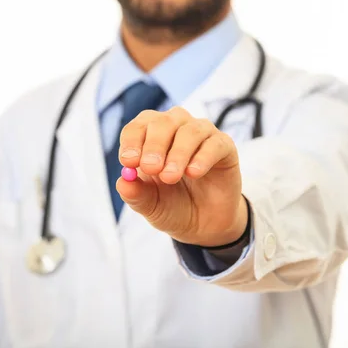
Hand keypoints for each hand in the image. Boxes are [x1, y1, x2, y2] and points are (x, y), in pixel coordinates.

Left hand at [115, 106, 247, 246]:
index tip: (129, 161)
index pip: (138, 127)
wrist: (205, 225)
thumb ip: (136, 194)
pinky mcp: (224, 147)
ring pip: (189, 130)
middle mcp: (176, 128)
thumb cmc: (173, 206)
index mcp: (150, 137)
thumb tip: (122, 182)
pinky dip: (203, 157)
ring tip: (170, 177)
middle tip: (151, 168)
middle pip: (163, 122)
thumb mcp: (150, 205)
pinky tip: (193, 173)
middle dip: (154, 145)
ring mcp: (202, 135)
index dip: (132, 141)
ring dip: (177, 153)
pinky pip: (215, 143)